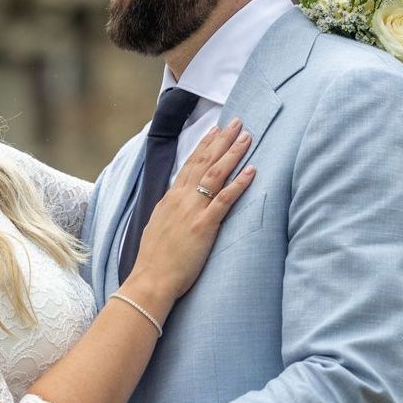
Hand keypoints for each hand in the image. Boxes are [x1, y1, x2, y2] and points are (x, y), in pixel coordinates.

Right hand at [128, 120, 254, 302]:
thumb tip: (175, 203)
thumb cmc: (154, 260)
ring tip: (246, 137)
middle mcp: (181, 199)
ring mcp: (192, 211)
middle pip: (204, 162)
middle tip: (237, 122)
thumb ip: (169, 211)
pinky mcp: (204, 226)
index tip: (216, 130)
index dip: (204, 146)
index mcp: (170, 199)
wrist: (150, 280)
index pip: (189, 165)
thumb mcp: (157, 227)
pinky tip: (252, 170)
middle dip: (221, 140)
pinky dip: (239, 183)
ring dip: (232, 153)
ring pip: (215, 174)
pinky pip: (224, 200)